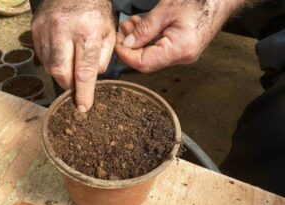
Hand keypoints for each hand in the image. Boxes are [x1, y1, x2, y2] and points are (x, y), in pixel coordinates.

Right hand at [32, 0, 114, 111]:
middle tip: (76, 87)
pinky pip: (42, 56)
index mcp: (87, 32)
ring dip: (61, 73)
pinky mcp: (35, 29)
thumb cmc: (95, 10)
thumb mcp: (109, 32)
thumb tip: (92, 78)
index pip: (84, 71)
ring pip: (50, 66)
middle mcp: (63, 31)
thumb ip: (103, 58)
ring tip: (70, 65)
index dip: (83, 93)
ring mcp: (46, 30)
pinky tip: (61, 55)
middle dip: (69, 85)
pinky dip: (52, 62)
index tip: (83, 106)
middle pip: (61, 72)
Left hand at [116, 0, 245, 72]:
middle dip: (130, 46)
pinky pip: (161, 49)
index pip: (144, 63)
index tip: (117, 42)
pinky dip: (149, 39)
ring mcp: (184, 54)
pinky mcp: (183, 49)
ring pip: (152, 55)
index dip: (126, 55)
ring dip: (138, 41)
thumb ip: (145, 28)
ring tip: (130, 24)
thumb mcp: (167, 9)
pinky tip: (142, 26)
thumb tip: (128, 44)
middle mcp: (183, 56)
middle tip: (122, 29)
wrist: (221, 0)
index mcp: (180, 48)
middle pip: (147, 61)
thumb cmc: (200, 1)